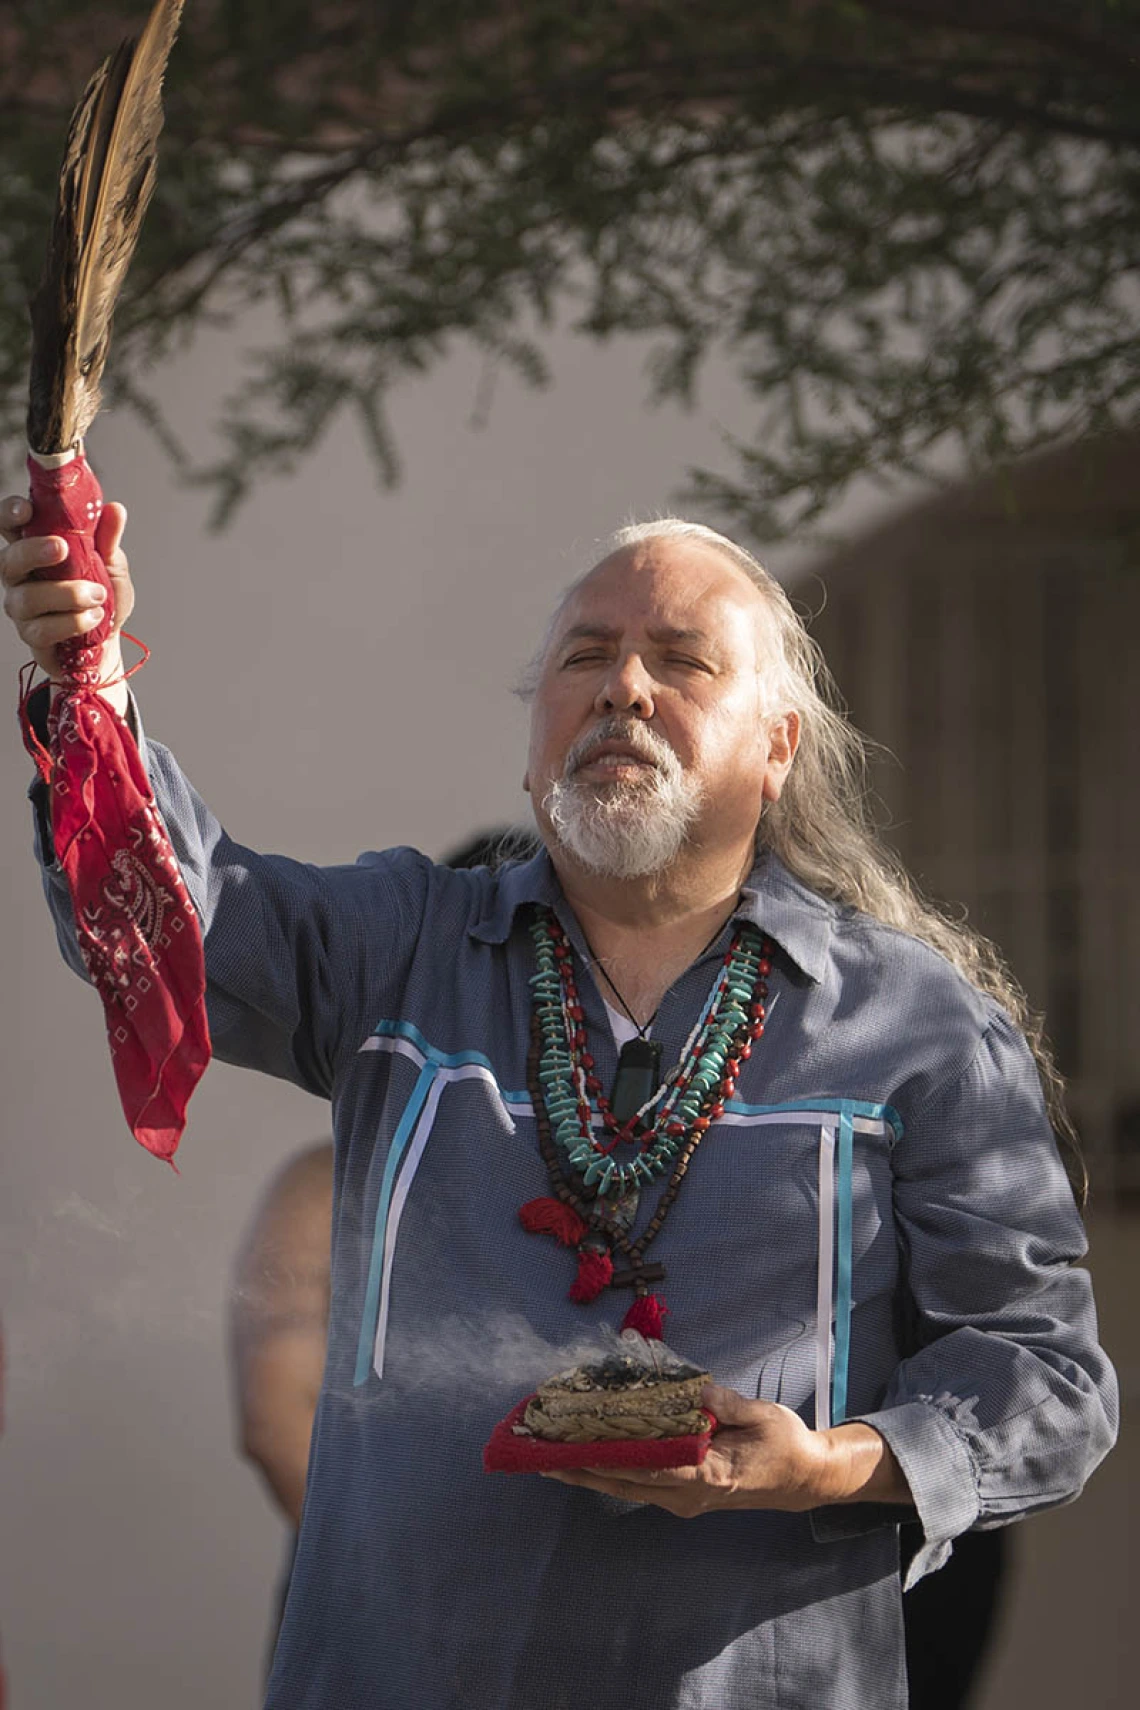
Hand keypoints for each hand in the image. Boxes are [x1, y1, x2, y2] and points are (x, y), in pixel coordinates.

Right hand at [1, 493, 133, 714]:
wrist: (109, 639)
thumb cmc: (102, 596)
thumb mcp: (111, 564)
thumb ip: (108, 539)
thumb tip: (115, 510)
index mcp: (35, 549)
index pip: (9, 525)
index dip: (10, 514)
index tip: (27, 509)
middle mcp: (20, 576)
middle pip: (8, 559)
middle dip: (33, 551)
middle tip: (63, 549)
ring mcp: (22, 607)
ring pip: (27, 598)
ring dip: (67, 594)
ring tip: (98, 594)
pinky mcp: (32, 635)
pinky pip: (42, 629)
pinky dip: (73, 622)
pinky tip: (93, 617)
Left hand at [541, 1381, 906, 1517]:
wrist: (802, 1479)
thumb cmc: (784, 1443)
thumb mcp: (760, 1415)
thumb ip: (723, 1403)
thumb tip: (689, 1387)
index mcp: (708, 1474)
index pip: (647, 1467)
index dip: (605, 1458)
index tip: (569, 1448)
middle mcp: (687, 1495)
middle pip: (622, 1482)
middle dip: (579, 1467)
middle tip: (536, 1452)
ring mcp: (682, 1499)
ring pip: (624, 1487)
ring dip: (587, 1471)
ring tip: (546, 1455)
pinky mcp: (681, 1494)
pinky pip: (636, 1484)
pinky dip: (608, 1470)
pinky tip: (585, 1456)